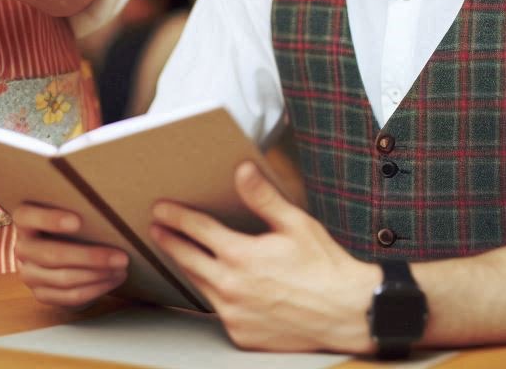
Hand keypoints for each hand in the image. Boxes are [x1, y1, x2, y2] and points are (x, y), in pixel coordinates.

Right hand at [13, 203, 127, 307]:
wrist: (56, 247)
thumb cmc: (70, 218)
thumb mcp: (66, 206)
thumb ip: (77, 204)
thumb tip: (108, 202)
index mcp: (24, 218)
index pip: (30, 217)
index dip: (52, 220)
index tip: (78, 221)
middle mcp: (22, 247)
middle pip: (53, 255)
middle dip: (91, 257)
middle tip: (122, 257)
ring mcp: (29, 274)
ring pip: (64, 279)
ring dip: (97, 275)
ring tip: (121, 268)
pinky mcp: (41, 294)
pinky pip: (69, 296)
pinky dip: (94, 290)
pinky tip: (112, 280)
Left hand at [150, 162, 378, 353]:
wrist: (348, 314)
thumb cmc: (324, 266)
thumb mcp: (295, 223)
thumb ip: (263, 197)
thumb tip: (242, 170)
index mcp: (241, 256)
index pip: (197, 230)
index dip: (176, 216)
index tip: (161, 209)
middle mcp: (231, 288)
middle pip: (188, 259)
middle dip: (169, 241)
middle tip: (157, 229)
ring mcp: (234, 315)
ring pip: (200, 286)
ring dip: (187, 267)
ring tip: (180, 252)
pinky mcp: (242, 335)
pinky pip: (219, 311)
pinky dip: (214, 295)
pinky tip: (216, 284)